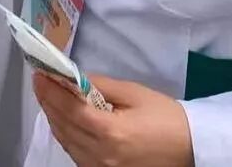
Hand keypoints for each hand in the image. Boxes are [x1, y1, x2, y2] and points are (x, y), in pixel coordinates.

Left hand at [33, 73, 194, 166]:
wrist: (192, 149)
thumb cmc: (166, 118)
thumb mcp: (135, 93)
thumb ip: (101, 85)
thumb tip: (75, 78)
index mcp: (110, 132)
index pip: (69, 110)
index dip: (50, 91)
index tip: (39, 74)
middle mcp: (101, 155)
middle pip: (63, 127)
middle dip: (48, 102)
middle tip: (40, 82)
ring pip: (66, 142)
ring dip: (54, 119)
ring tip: (49, 97)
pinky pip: (76, 154)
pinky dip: (66, 135)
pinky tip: (64, 120)